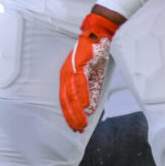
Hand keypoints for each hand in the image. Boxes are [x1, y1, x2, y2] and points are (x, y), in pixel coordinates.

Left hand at [60, 10, 121, 131]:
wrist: (99, 35)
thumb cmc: (94, 55)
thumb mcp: (92, 76)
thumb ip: (91, 92)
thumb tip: (91, 109)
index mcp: (67, 77)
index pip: (65, 100)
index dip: (69, 115)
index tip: (74, 127)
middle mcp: (66, 74)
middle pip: (66, 100)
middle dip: (72, 117)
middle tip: (78, 130)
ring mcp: (72, 69)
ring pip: (72, 94)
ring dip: (77, 110)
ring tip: (82, 122)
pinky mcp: (80, 64)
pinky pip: (80, 82)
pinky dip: (83, 94)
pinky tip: (86, 105)